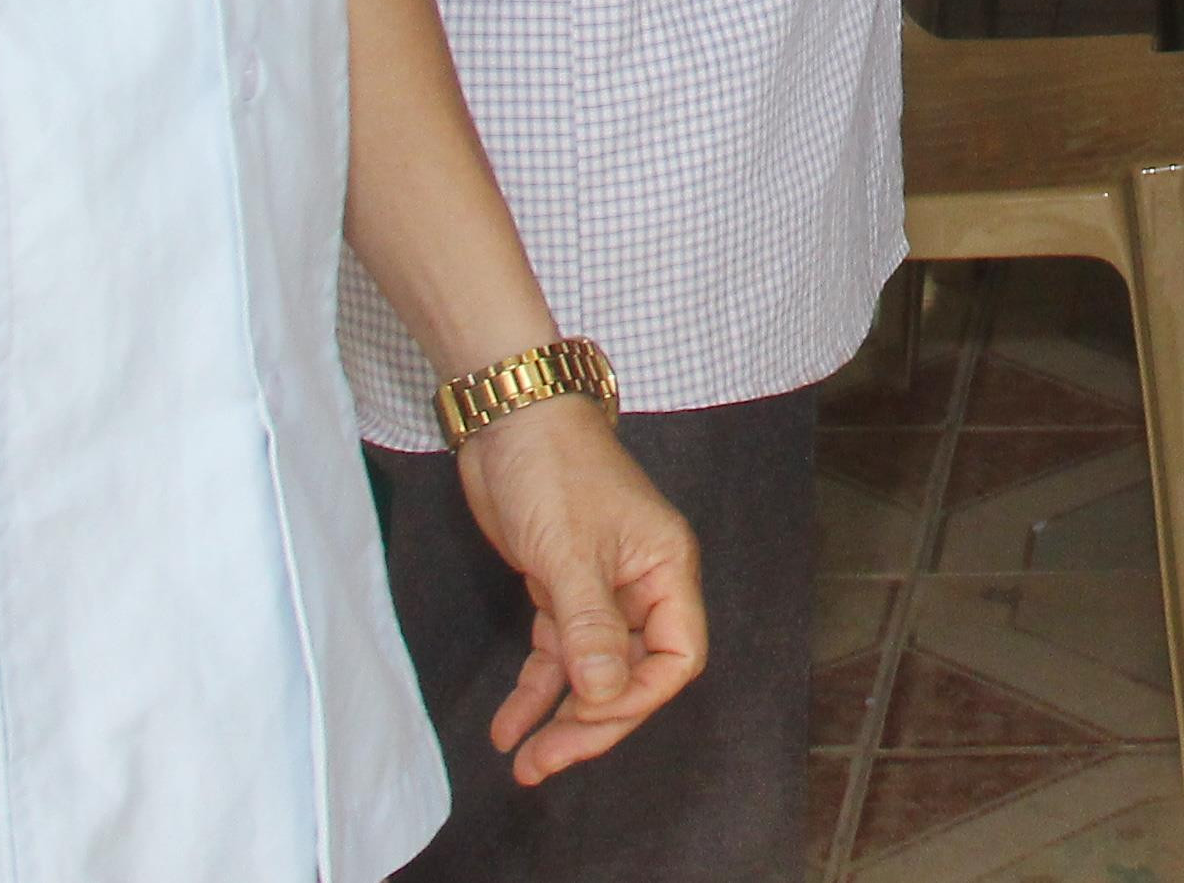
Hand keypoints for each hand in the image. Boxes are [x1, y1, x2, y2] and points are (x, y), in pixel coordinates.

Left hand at [452, 398, 707, 785]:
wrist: (508, 420)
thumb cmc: (553, 469)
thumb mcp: (570, 551)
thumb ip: (590, 626)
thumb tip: (606, 694)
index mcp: (666, 571)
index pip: (675, 657)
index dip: (636, 697)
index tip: (586, 713)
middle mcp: (643, 586)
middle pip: (633, 674)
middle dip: (592, 721)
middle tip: (546, 761)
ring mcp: (602, 590)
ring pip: (593, 671)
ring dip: (561, 717)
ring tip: (524, 763)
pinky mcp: (562, 589)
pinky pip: (558, 654)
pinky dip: (535, 690)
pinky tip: (509, 725)